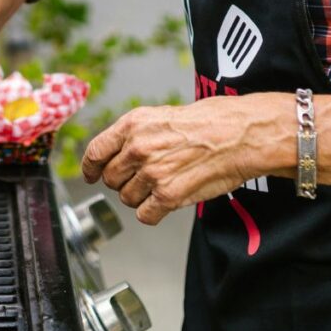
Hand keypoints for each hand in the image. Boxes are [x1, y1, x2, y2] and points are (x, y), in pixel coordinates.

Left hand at [81, 95, 286, 224]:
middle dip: (123, 182)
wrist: (240, 134)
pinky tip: (166, 201)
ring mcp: (152, 173)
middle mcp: (137, 148)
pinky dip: (153, 212)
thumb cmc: (208, 122)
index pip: (95, 152)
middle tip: (143, 177)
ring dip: (140, 197)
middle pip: (110, 179)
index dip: (90, 167)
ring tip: (162, 184)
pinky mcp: (168, 196)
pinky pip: (145, 215)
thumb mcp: (161, 115)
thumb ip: (134, 134)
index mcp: (132, 125)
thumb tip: (115, 153)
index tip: (92, 175)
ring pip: (126, 199)